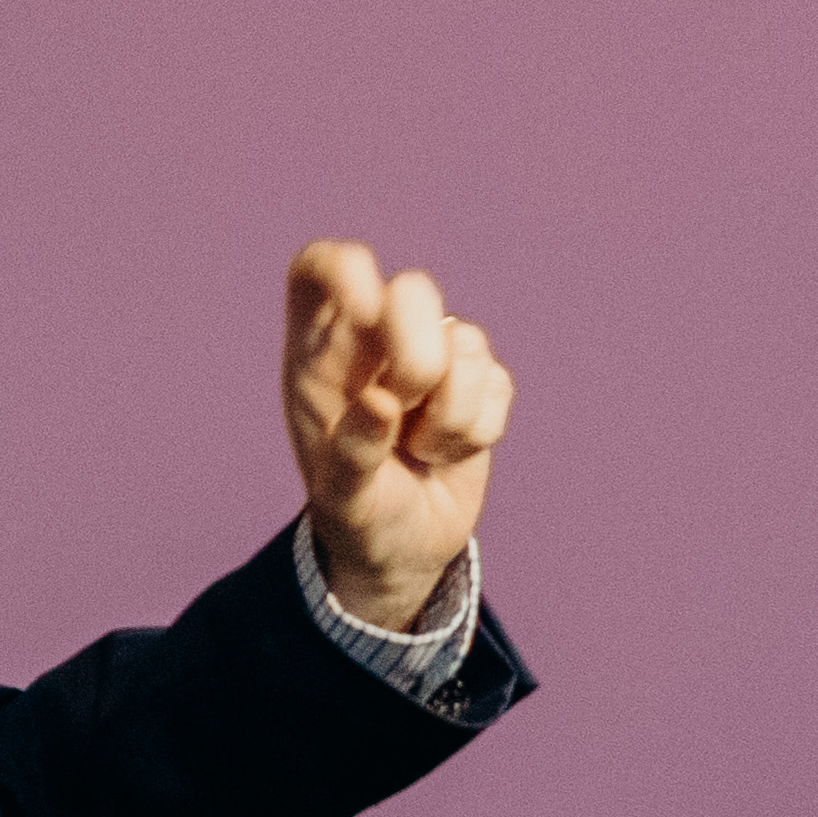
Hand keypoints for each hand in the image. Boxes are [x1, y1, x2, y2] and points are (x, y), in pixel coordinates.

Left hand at [283, 239, 509, 637]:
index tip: (365, 312)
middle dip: (418, 353)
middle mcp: (375, 343)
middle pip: (411, 290)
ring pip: (466, 341)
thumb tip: (382, 402)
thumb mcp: (341, 497)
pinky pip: (498, 384)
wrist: (401, 548)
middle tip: (402, 402)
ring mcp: (432, 357)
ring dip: (449, 412)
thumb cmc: (354, 511)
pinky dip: (477, 430)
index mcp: (320, 353)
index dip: (346, 272)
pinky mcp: (478, 384)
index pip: (321, 268)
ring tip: (418, 447)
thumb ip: (352, 452)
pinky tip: (447, 451)